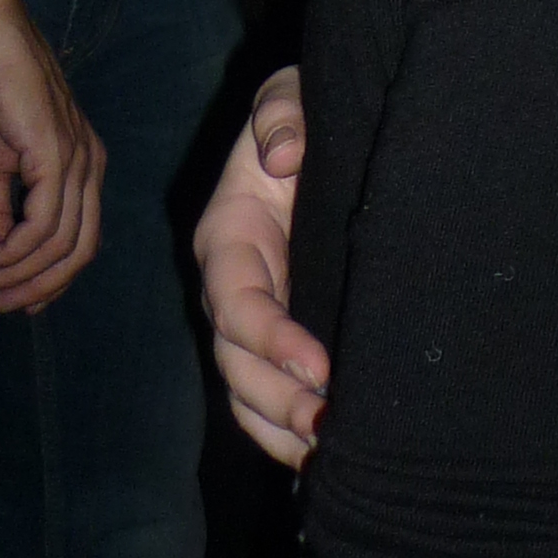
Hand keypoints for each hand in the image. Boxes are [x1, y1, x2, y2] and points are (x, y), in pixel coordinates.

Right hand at [0, 0, 105, 311]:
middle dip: (41, 287)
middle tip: (0, 304)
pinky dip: (16, 250)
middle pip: (81, 249)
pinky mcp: (56, 151)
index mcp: (83, 167)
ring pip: (62, 241)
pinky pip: (44, 219)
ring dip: (20, 273)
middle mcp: (90, 165)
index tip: (16, 301)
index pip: (84, 239)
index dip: (54, 279)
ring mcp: (77, 158)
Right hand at [196, 66, 326, 466]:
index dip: (271, 337)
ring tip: (328, 455)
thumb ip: (282, 114)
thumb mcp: (291, 96)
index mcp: (228, 236)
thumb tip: (283, 155)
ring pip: (245, 393)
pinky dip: (283, 434)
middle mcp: (230, 287)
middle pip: (236, 362)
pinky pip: (264, 399)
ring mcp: (251, 319)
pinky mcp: (275, 339)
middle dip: (279, 400)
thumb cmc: (304, 115)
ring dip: (280, 429)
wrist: (320, 135)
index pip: (237, 300)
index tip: (321, 366)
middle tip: (330, 424)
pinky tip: (322, 461)